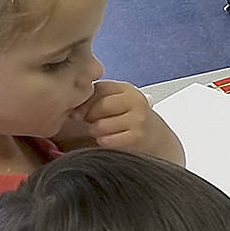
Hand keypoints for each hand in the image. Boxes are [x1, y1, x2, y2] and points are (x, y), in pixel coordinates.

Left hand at [59, 80, 184, 164]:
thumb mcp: (117, 102)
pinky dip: (104, 141)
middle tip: (90, 123)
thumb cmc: (128, 119)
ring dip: (96, 131)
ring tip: (101, 132)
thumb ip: (97, 99)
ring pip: (100, 125)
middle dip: (89, 117)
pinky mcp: (137, 136)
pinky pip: (107, 140)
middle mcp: (135, 100)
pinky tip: (108, 140)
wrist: (156, 138)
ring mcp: (138, 118)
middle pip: (99, 107)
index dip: (83, 102)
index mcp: (126, 88)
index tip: (77, 113)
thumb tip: (72, 111)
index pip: (97, 89)